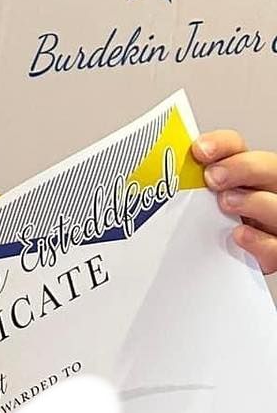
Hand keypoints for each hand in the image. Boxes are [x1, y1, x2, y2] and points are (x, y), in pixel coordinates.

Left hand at [192, 132, 276, 275]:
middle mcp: (266, 192)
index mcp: (243, 174)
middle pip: (269, 168)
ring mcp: (273, 221)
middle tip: (213, 178)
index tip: (199, 151)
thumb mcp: (198, 203)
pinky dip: (259, 241)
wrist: (218, 268)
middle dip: (242, 168)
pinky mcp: (274, 250)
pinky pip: (276, 246)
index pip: (236, 146)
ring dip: (253, 201)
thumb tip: (149, 176)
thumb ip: (187, 188)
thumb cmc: (206, 228)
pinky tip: (238, 235)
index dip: (221, 144)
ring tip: (226, 204)